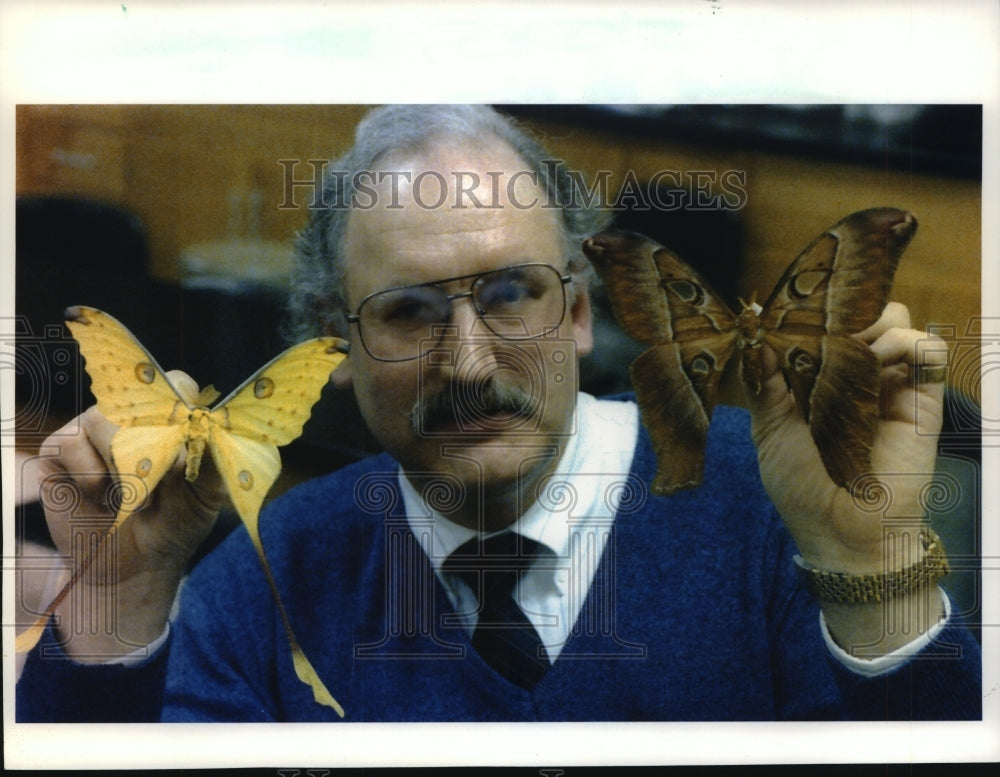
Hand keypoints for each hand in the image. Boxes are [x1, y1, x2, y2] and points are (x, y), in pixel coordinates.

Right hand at [31, 371, 224, 659]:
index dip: (181, 407)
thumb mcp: (205, 497)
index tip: (185, 439)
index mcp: (173, 417)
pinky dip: (91, 477)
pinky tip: (100, 496)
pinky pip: (72, 443)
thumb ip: (212, 464)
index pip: (178, 384)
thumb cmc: (175, 523)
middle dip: (152, 447)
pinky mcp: (61, 446)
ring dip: (122, 467)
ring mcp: (94, 426)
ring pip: (103, 420)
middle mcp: (132, 413)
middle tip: (160, 483)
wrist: (134, 567)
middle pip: (139, 401)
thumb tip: (210, 432)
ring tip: (133, 495)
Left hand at [747, 303, 946, 573]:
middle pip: (858, 313)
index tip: (791, 308)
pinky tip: (880, 359)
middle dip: (841, 309)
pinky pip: (929, 349)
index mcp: (816, 377)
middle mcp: (854, 373)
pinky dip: (908, 341)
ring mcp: (890, 381)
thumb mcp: (770, 428)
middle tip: (823, 327)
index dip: (809, 310)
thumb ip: (763, 380)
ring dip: (871, 323)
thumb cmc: (801, 485)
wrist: (844, 533)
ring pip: (894, 320)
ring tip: (849, 350)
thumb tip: (751, 327)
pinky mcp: (923, 397)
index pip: (819, 324)